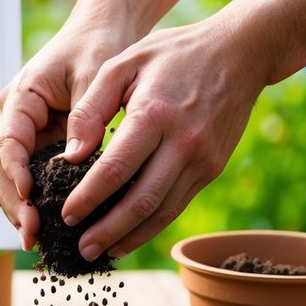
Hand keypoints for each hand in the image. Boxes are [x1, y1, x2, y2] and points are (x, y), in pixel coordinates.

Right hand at [0, 12, 133, 250]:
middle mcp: (15, 118)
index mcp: (21, 97)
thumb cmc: (97, 45)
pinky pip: (32, 179)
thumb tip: (74, 160)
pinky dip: (36, 203)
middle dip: (13, 203)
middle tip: (31, 235)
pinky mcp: (42, 145)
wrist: (103, 31)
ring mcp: (26, 133)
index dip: (15, 173)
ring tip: (36, 241)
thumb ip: (85, 116)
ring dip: (20, 209)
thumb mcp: (95, 74)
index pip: (8, 141)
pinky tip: (50, 229)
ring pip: (9, 179)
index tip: (30, 198)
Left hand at [58, 8, 271, 260]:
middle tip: (80, 250)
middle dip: (106, 230)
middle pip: (140, 201)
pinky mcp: (212, 169)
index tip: (66, 215)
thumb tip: (69, 155)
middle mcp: (183, 144)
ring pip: (162, 212)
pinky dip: (152, 226)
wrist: (240, 53)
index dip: (88, 198)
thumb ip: (91, 108)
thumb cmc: (172, 54)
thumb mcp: (123, 64)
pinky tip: (130, 235)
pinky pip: (177, 205)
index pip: (115, 169)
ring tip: (101, 252)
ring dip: (130, 237)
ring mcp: (202, 160)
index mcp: (155, 115)